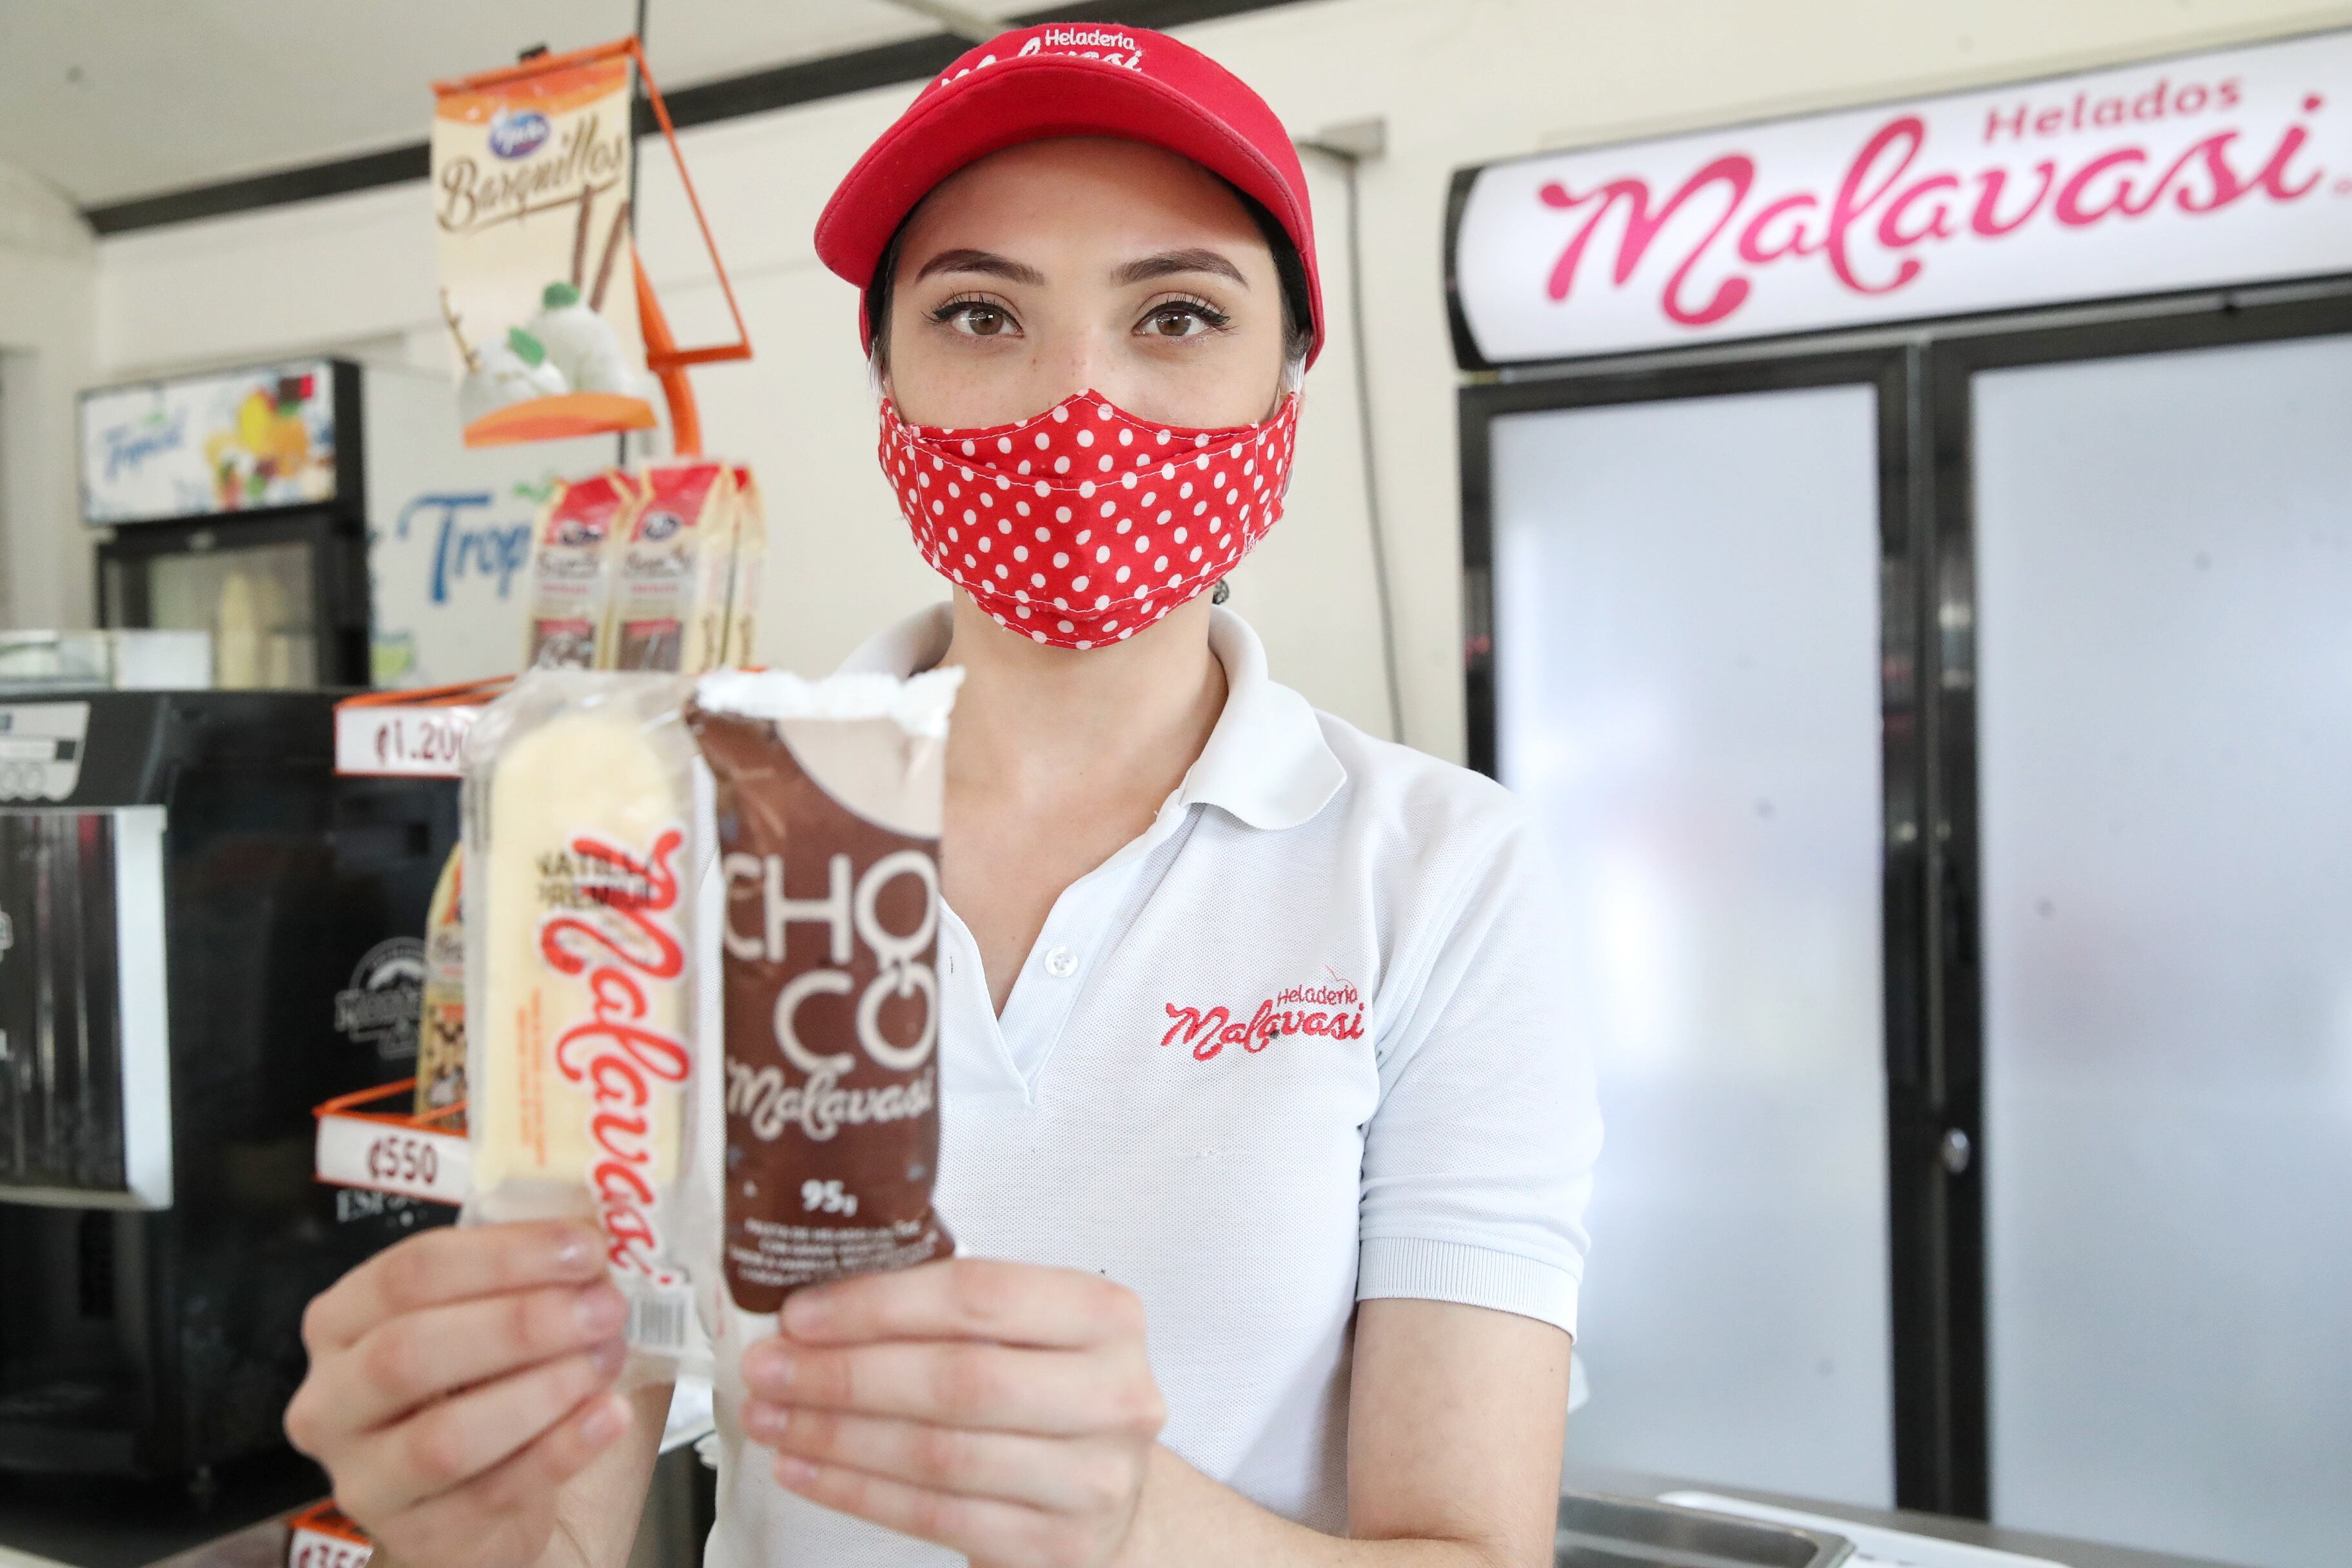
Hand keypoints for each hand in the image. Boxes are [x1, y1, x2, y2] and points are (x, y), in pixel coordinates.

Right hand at [284, 1220, 635, 1567]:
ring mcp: (363, 1478)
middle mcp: (331, 1399)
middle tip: (603, 1307)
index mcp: (343, 1320)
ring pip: (443, 1437)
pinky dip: (559, 1451)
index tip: (587, 1246)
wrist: (484, 1501)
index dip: (504, 1254)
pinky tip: (610, 1416)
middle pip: (409, 1351)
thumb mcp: (493, 1316)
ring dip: (541, 1391)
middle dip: (519, 1323)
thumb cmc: (489, 1383)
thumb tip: (612, 1220)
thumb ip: (533, 1274)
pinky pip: (490, 1494)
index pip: (409, 1271)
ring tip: (608, 1360)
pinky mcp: (413, 1537)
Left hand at [741, 1257, 1165, 1567]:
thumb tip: (816, 1308)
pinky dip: (855, 1490)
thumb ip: (949, 1312)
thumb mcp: (1029, 1334)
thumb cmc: (1048, 1395)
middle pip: (957, 1378)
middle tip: (768, 1368)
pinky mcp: (1056, 1547)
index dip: (879, 1304)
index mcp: (1106, 1316)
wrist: (1109, 1495)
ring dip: (835, 1435)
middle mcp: (1115, 1396)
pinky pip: (933, 1516)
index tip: (801, 1313)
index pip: (979, 1295)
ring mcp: (1091, 1479)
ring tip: (771, 1417)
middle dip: (844, 1374)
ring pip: (937, 1453)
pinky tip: (805, 1468)